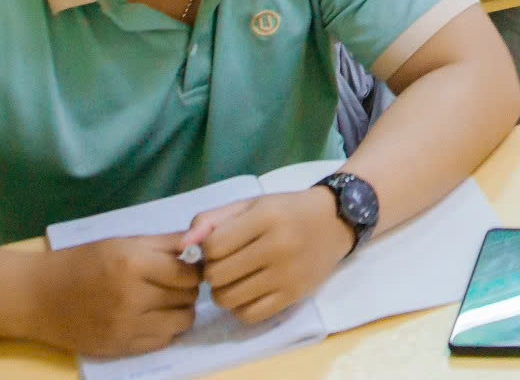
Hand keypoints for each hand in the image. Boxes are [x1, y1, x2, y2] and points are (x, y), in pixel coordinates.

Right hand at [31, 234, 200, 355]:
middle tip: (173, 283)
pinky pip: (163, 341)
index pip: (188, 272)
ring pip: (182, 322)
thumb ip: (164, 242)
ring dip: (180, 311)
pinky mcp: (119, 348)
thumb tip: (199, 241)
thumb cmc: (80, 263)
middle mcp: (131, 297)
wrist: (36, 297)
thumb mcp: (121, 242)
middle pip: (187, 297)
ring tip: (165, 301)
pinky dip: (164, 330)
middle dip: (186, 288)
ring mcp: (125, 327)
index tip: (185, 266)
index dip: (192, 268)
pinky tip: (151, 318)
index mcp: (132, 264)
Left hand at [185, 191, 353, 325]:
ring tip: (234, 279)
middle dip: (213, 271)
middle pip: (217, 275)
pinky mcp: (294, 295)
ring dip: (223, 291)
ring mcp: (287, 274)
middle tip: (226, 264)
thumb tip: (183, 246)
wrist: (336, 221)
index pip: (213, 246)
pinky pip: (250, 315)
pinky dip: (240, 308)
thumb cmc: (287, 210)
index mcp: (266, 217)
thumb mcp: (251, 204)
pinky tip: (247, 293)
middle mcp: (278, 245)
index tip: (218, 246)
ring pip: (229, 298)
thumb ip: (212, 219)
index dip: (207, 249)